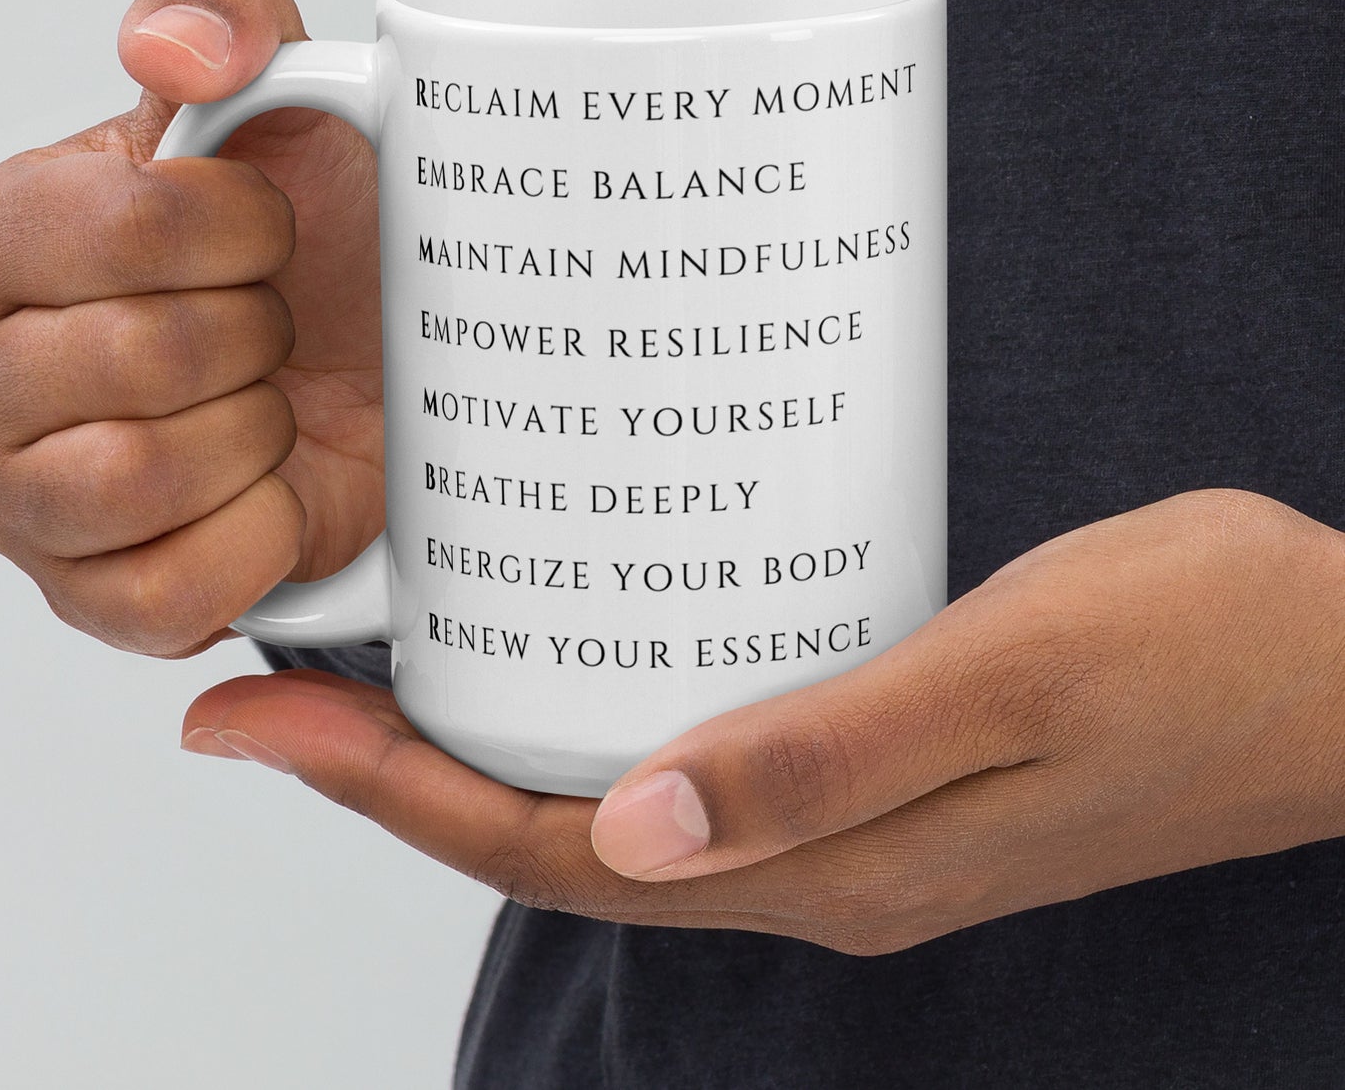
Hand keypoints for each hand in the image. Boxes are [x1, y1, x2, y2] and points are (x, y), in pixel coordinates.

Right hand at [0, 0, 382, 656]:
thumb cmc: (312, 245)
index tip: (273, 232)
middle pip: (146, 357)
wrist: (361, 375)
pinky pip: (168, 595)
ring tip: (264, 404)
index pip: (129, 227)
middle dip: (259, 335)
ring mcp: (17, 502)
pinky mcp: (87, 599)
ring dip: (253, 436)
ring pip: (139, 480)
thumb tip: (171, 49)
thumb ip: (218, 3)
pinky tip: (268, 493)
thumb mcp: (284, 90)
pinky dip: (254, 542)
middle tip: (273, 327)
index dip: (246, 230)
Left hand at [181, 488, 1344, 952]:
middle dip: (397, 780)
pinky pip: (692, 750)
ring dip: (483, 747)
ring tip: (385, 667)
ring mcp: (847, 816)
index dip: (390, 798)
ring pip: (610, 801)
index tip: (259, 725)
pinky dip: (595, 707)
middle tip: (280, 695)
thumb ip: (828, 757)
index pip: (550, 850)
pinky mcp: (878, 756)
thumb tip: (634, 826)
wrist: (1337, 664)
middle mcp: (817, 859)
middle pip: (552, 838)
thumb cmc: (1197, 649)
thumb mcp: (1013, 676)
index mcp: (830, 861)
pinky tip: (571, 635)